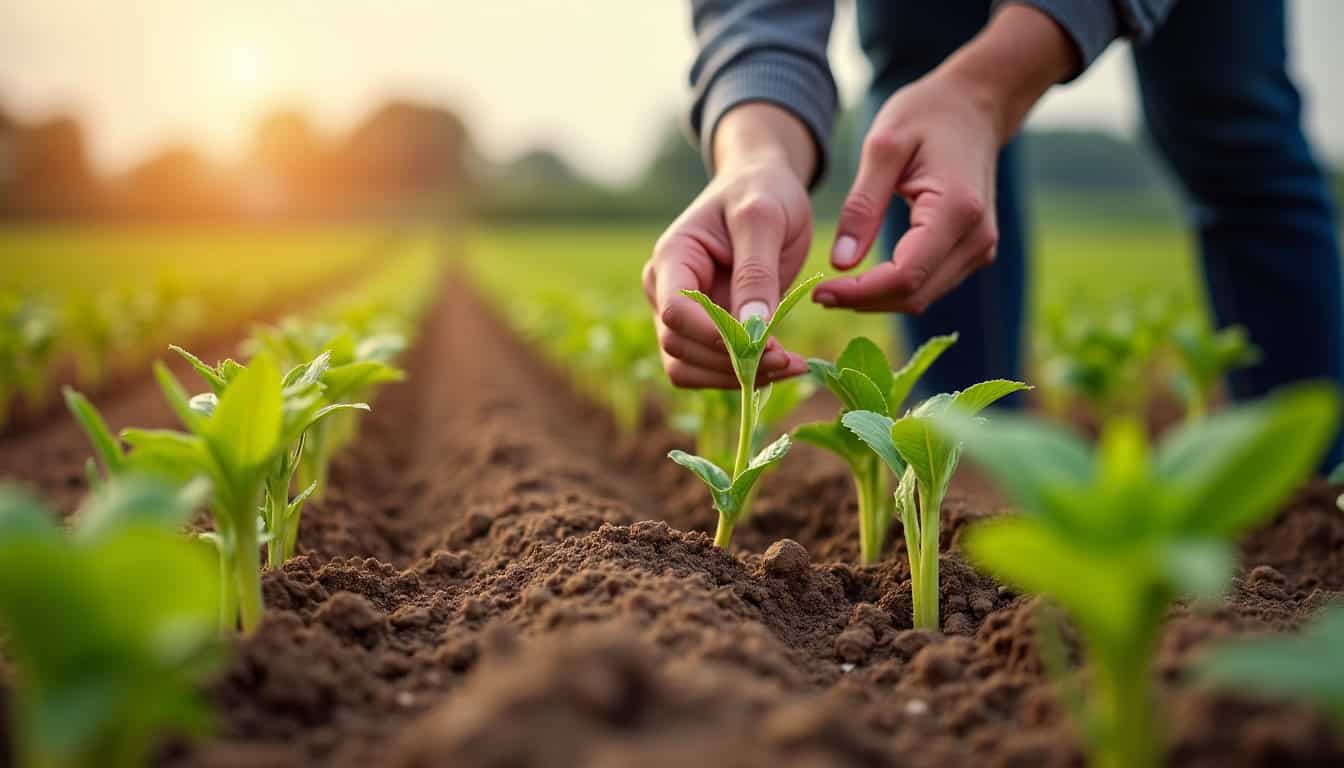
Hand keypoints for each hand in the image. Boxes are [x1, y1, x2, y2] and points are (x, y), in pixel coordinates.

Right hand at [642, 103, 815, 387]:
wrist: (763, 186)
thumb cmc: (761, 191)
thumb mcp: (764, 219)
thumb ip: (756, 272)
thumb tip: (753, 329)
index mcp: (672, 258)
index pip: (674, 312)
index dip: (712, 336)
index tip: (765, 342)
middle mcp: (664, 290)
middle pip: (679, 347)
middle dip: (731, 361)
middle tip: (789, 360)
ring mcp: (682, 313)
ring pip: (688, 367)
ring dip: (735, 376)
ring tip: (789, 365)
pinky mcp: (704, 329)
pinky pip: (709, 368)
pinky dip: (741, 374)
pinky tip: (780, 364)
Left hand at [813, 4, 1078, 313]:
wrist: (974, 106)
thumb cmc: (926, 116)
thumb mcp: (883, 147)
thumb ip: (862, 205)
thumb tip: (841, 264)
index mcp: (956, 209)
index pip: (905, 275)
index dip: (860, 293)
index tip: (820, 291)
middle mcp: (977, 237)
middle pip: (914, 295)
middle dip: (864, 301)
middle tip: (819, 294)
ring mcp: (981, 248)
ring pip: (923, 297)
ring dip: (878, 301)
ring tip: (835, 290)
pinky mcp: (974, 251)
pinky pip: (931, 284)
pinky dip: (895, 289)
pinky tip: (863, 280)